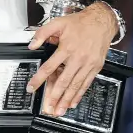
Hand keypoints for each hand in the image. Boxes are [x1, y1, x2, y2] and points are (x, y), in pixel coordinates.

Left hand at [27, 2, 117, 116]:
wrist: (101, 22)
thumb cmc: (79, 23)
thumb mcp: (58, 22)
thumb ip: (42, 33)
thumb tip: (32, 45)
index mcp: (66, 48)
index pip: (49, 67)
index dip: (39, 79)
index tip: (32, 87)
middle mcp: (77, 58)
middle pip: (63, 81)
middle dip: (55, 96)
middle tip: (48, 107)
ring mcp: (87, 64)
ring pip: (75, 85)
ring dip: (67, 99)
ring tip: (59, 110)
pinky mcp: (95, 67)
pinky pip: (86, 84)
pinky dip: (79, 95)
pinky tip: (73, 102)